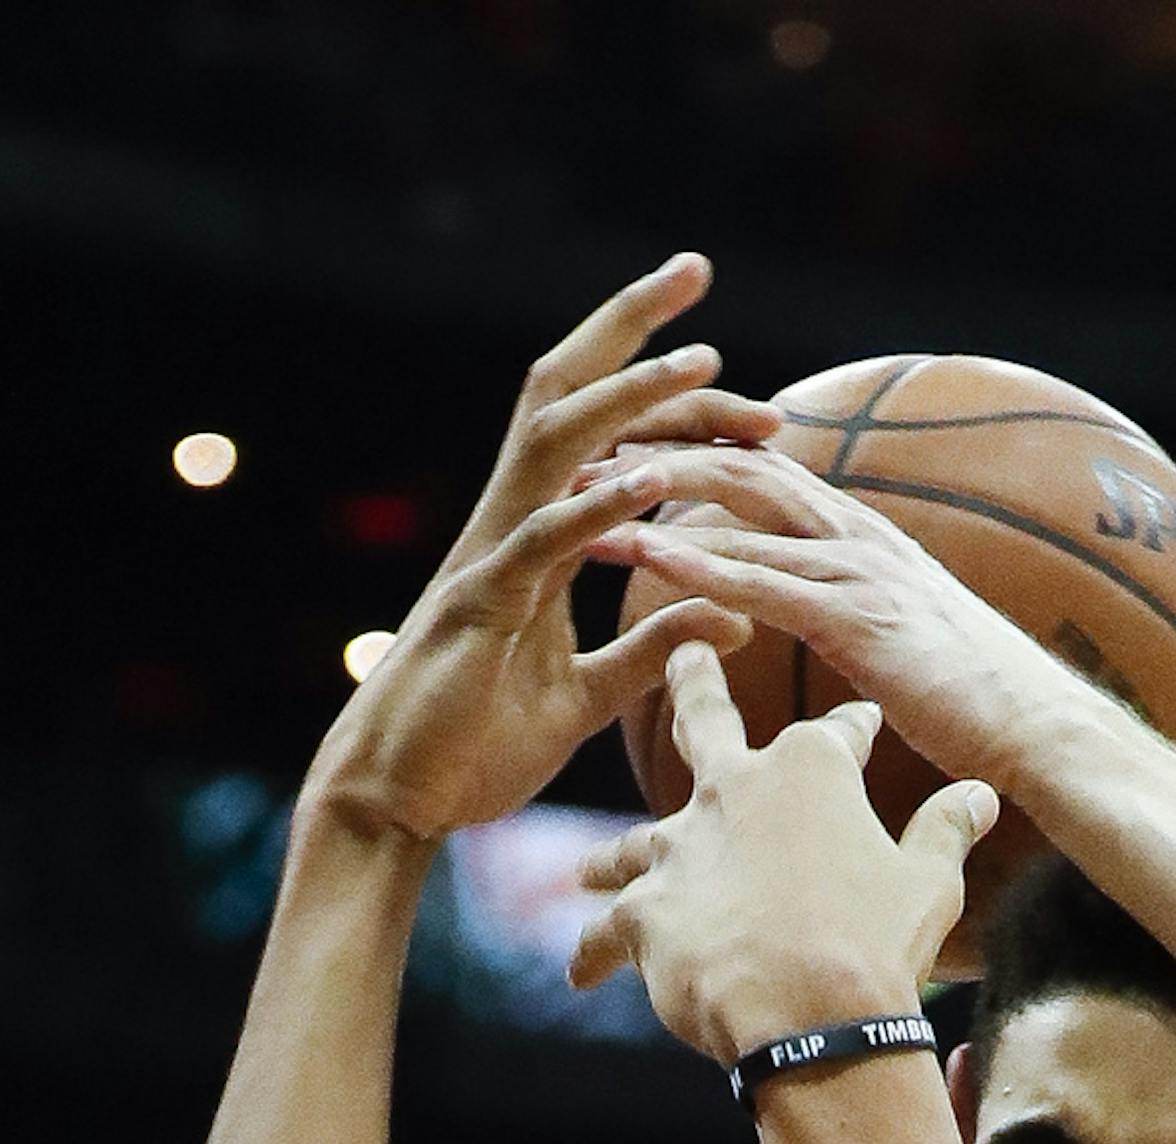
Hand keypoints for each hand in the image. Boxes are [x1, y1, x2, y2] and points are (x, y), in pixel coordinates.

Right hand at [303, 258, 779, 847]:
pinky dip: (599, 505)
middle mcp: (510, 524)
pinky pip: (544, 540)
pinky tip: (653, 479)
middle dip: (630, 328)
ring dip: (633, 397)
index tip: (736, 365)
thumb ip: (654, 651)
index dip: (659, 385)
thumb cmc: (477, 748)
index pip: (599, 429)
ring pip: (558, 443)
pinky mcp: (483, 607)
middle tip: (697, 269)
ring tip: (707, 361)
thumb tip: (733, 617)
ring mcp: (492, 557)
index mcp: (535, 537)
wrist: (399, 802)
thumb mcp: (587, 696)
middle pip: (569, 394)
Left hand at [569, 643, 997, 1060]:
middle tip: (681, 654)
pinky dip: (593, 950)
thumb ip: (946, 829)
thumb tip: (981, 794)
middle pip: (703, 720)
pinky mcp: (644, 910)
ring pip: (635, 840)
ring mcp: (682, 847)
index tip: (863, 725)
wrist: (814, 1020)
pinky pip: (606, 931)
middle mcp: (734, 789)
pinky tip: (579, 973)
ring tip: (589, 870)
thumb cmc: (877, 944)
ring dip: (614, 857)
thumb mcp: (928, 882)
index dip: (855, 729)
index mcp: (810, 769)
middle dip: (692, 680)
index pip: (836, 733)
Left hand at [583, 443, 1087, 795]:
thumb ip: (865, 626)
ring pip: (741, 510)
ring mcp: (860, 571)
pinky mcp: (858, 620)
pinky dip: (697, 560)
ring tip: (583, 495)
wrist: (1043, 733)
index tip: (626, 462)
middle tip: (582, 459)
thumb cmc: (981, 707)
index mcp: (866, 540)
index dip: (696, 458)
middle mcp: (860, 535)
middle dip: (661, 453)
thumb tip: (843, 643)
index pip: (768, 472)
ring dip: (656, 498)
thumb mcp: (909, 649)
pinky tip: (642, 551)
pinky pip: (763, 580)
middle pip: (743, 464)